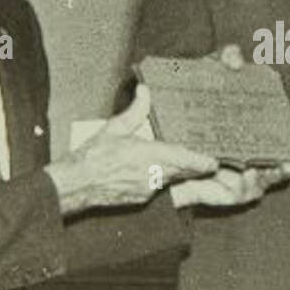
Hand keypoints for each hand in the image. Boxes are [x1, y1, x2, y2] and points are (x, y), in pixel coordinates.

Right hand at [45, 84, 217, 214]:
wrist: (74, 185)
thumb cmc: (92, 156)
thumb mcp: (114, 128)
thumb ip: (135, 110)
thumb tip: (145, 90)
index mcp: (147, 155)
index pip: (183, 160)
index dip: (201, 162)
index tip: (214, 161)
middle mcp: (152, 175)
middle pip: (183, 172)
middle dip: (196, 167)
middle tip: (210, 160)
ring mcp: (147, 189)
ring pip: (172, 180)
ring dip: (182, 173)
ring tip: (193, 164)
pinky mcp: (141, 199)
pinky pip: (159, 188)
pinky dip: (165, 179)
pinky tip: (162, 172)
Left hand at [169, 42, 289, 207]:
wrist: (147, 128)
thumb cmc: (183, 101)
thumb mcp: (205, 73)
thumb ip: (224, 58)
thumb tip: (237, 59)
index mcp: (250, 136)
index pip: (282, 145)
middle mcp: (243, 159)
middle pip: (274, 171)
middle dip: (285, 169)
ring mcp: (227, 176)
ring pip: (255, 188)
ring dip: (261, 181)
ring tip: (255, 171)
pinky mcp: (207, 190)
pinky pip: (228, 197)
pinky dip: (235, 191)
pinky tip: (237, 179)